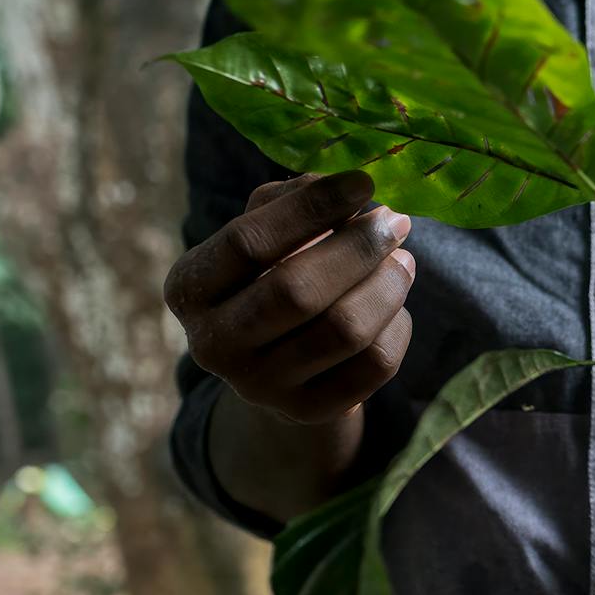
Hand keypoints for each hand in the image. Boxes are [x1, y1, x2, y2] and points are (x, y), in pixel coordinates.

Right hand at [163, 171, 415, 423]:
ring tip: (403, 261)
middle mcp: (213, 345)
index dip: (311, 207)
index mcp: (190, 288)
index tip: (363, 182)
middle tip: (396, 222)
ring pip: (345, 330)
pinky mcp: (308, 412)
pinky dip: (398, 326)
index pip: (248, 242)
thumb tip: (348, 192)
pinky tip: (395, 308)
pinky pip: (375, 365)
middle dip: (358, 248)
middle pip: (297, 291)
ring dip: (387, 285)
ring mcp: (260, 387)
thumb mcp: (265, 238)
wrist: (279, 367)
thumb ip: (292, 203)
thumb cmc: (273, 278)